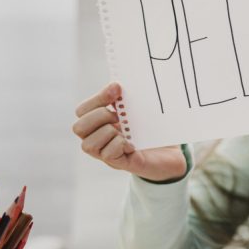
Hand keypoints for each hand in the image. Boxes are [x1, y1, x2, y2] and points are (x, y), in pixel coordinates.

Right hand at [72, 82, 186, 181]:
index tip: (118, 89)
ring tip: (126, 132)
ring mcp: (106, 155)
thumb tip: (115, 85)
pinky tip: (132, 144)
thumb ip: (123, 99)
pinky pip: (107, 155)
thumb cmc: (151, 130)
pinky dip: (120, 145)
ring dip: (109, 132)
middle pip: (78, 128)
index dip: (97, 98)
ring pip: (88, 144)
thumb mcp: (136, 110)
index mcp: (99, 124)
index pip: (82, 111)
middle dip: (100, 116)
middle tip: (119, 116)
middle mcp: (98, 140)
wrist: (171, 153)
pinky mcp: (119, 164)